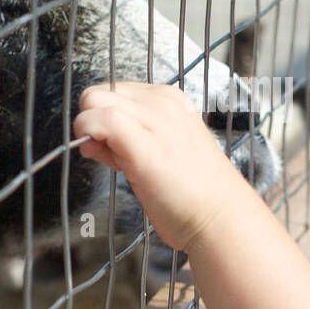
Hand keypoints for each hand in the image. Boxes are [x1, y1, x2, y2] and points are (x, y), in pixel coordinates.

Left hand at [74, 82, 252, 251]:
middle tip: (111, 153)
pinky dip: (88, 134)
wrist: (221, 217)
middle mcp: (162, 103)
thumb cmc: (193, 193)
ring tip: (115, 161)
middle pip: (100, 91)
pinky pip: (99, 120)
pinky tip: (106, 159)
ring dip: (88, 129)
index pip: (115, 91)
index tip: (116, 144)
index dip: (104, 115)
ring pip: (95, 100)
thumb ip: (128, 137)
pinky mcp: (144, 146)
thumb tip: (92, 137)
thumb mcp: (162, 149)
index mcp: (170, 100)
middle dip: (92, 120)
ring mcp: (156, 122)